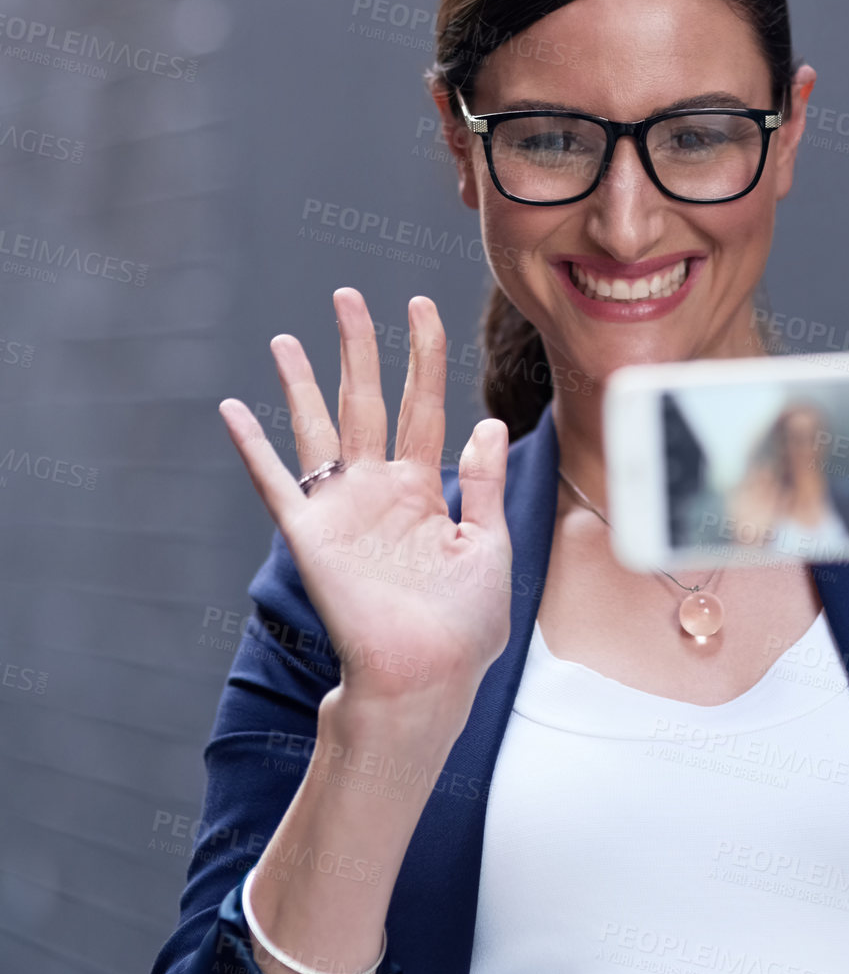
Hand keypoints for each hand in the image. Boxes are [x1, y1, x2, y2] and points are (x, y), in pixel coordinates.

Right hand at [218, 289, 512, 738]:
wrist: (427, 677)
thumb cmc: (465, 626)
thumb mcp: (489, 546)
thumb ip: (485, 485)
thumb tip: (486, 423)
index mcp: (427, 492)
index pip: (425, 407)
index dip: (424, 356)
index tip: (422, 307)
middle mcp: (381, 491)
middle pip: (367, 402)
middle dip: (359, 349)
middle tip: (347, 296)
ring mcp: (343, 510)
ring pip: (318, 430)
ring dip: (302, 383)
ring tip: (287, 337)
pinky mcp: (311, 534)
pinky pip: (276, 482)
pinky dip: (252, 446)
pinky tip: (233, 408)